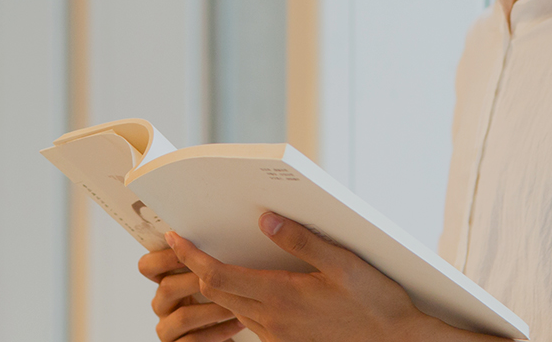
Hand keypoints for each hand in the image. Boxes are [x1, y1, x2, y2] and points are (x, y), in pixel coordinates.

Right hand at [139, 246, 247, 341]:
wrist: (241, 325)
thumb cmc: (228, 294)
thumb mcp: (216, 272)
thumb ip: (211, 255)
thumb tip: (242, 225)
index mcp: (165, 280)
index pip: (147, 266)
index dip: (163, 257)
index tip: (185, 245)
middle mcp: (162, 303)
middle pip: (165, 288)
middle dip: (194, 281)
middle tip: (219, 276)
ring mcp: (168, 327)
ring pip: (181, 317)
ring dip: (211, 310)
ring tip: (237, 305)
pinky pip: (193, 340)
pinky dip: (218, 332)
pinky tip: (238, 323)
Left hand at [166, 212, 509, 341]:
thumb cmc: (377, 303)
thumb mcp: (346, 264)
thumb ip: (303, 241)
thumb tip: (267, 221)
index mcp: (281, 297)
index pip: (217, 276)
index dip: (190, 255)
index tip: (174, 236)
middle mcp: (272, 319)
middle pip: (216, 291)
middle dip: (194, 267)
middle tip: (182, 243)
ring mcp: (277, 335)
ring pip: (230, 307)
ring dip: (215, 285)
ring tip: (209, 258)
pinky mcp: (286, 341)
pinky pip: (249, 320)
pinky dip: (237, 300)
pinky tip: (247, 284)